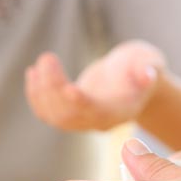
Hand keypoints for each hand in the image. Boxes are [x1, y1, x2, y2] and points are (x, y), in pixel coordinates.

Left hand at [25, 40, 165, 130]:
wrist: (132, 78)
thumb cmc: (141, 65)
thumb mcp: (149, 60)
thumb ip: (149, 66)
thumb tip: (148, 73)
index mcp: (121, 111)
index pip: (97, 112)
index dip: (80, 103)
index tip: (67, 87)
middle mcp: (99, 122)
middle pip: (69, 115)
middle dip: (53, 87)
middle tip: (47, 58)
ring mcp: (82, 122)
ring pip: (55, 116)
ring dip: (41, 90)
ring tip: (42, 61)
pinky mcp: (68, 115)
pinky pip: (46, 113)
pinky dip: (35, 95)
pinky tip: (32, 73)